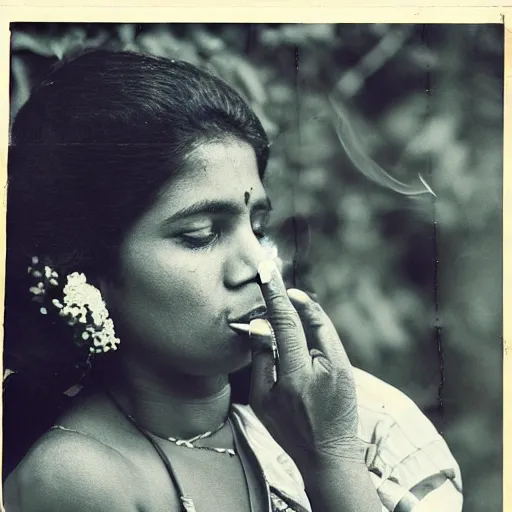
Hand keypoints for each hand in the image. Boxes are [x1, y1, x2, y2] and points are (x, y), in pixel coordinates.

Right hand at [247, 259, 363, 470]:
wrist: (329, 455)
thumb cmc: (289, 430)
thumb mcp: (263, 399)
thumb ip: (261, 359)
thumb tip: (260, 325)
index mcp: (297, 376)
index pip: (286, 324)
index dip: (275, 295)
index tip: (268, 272)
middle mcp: (324, 367)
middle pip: (311, 318)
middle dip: (292, 297)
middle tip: (276, 280)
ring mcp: (341, 367)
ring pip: (321, 325)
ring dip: (303, 310)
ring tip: (286, 301)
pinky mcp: (347, 369)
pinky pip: (328, 337)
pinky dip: (313, 324)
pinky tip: (300, 323)